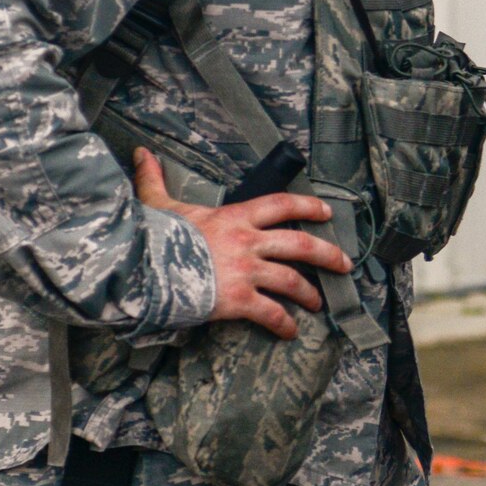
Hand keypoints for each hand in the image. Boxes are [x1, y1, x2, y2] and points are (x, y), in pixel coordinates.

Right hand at [131, 146, 350, 338]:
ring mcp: (246, 271)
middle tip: (345, 264)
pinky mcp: (239, 300)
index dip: (308, 206)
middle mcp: (248, 242)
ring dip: (309, 293)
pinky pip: (271, 313)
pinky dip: (284, 323)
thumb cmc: (152, 237)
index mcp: (235, 217)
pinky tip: (290, 332)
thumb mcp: (158, 204)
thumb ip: (155, 179)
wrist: (143, 268)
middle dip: (328, 254)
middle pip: (300, 244)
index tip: (327, 212)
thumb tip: (141, 154)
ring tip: (318, 303)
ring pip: (292, 281)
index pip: (281, 204)